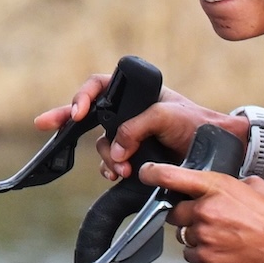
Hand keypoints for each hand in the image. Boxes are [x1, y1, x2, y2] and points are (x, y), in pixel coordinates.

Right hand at [33, 74, 229, 182]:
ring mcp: (129, 137)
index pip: (99, 86)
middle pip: (89, 116)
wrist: (218, 152)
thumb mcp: (165, 116)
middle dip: (67, 122)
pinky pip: (111, 164)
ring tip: (122, 168)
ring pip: (102, 146)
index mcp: (136, 94)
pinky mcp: (134, 158)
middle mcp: (128, 113)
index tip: (77, 113)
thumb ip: (135, 128)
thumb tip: (116, 151)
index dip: (82, 96)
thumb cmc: (197, 124)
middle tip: (45, 125)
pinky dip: (111, 170)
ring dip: (106, 158)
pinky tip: (118, 175)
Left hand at [143, 163, 263, 262]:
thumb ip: (230, 184)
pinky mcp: (208, 259)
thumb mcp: (254, 186)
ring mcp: (205, 236)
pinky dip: (200, 252)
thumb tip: (220, 187)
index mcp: (216, 187)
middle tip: (205, 217)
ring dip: (195, 234)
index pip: (172, 177)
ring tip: (219, 235)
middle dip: (185, 214)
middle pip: (175, 211)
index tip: (146, 174)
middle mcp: (206, 210)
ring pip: (183, 234)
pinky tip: (219, 249)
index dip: (154, 174)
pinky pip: (190, 254)